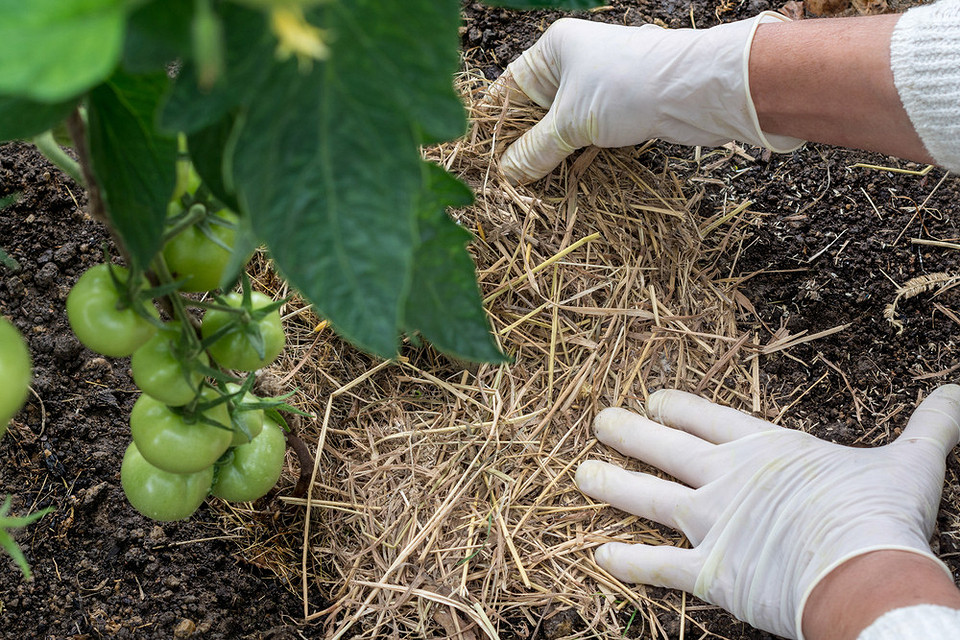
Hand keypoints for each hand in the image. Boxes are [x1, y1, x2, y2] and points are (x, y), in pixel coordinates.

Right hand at [488, 14, 802, 183]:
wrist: (696, 90)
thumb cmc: (628, 88)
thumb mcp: (570, 123)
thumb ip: (535, 150)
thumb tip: (507, 173)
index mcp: (554, 49)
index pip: (508, 87)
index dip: (494, 122)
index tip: (480, 154)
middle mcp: (574, 62)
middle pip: (534, 110)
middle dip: (522, 145)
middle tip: (505, 179)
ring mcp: (599, 86)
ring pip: (562, 126)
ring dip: (550, 155)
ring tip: (531, 186)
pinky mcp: (622, 108)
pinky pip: (587, 136)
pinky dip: (576, 156)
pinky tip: (565, 180)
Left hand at [576, 386, 959, 638]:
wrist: (867, 573)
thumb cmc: (882, 515)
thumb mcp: (911, 461)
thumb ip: (931, 425)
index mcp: (765, 448)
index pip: (708, 417)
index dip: (678, 406)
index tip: (654, 397)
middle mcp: (726, 478)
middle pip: (666, 448)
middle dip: (631, 433)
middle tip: (600, 422)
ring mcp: (711, 523)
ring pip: (647, 498)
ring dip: (612, 485)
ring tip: (580, 474)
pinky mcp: (708, 570)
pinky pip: (657, 566)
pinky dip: (627, 562)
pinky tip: (599, 557)